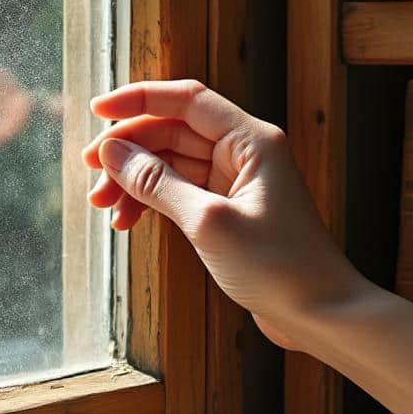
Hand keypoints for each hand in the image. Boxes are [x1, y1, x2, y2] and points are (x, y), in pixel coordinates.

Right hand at [82, 80, 361, 350]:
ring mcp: (237, 183)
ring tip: (103, 205)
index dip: (139, 98)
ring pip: (172, 164)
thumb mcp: (208, 222)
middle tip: (92, 174)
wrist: (321, 315)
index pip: (186, 100)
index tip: (97, 110)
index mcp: (251, 140)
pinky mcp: (229, 212)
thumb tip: (114, 152)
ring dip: (135, 179)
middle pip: (173, 131)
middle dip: (130, 149)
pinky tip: (127, 220)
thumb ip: (158, 183)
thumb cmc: (279, 267)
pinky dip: (152, 202)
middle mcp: (245, 154)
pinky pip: (180, 192)